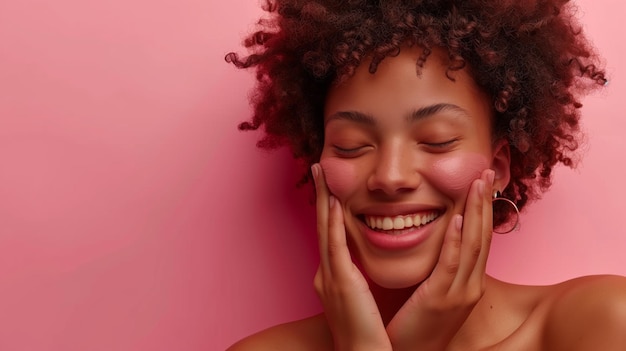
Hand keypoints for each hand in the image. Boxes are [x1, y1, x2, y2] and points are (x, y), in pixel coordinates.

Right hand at [311, 163, 391, 350]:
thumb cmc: (367, 335)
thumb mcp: (361, 301)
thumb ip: (359, 280)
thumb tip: (362, 266)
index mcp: (334, 276)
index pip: (330, 233)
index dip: (328, 208)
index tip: (330, 186)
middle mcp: (326, 272)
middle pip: (323, 225)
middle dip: (320, 195)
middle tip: (318, 168)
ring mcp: (330, 277)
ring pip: (325, 229)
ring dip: (323, 199)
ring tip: (320, 174)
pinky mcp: (340, 283)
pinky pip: (335, 247)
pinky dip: (333, 224)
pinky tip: (334, 203)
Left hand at [386, 169, 494, 350]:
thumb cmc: (413, 326)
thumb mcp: (432, 294)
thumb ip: (437, 270)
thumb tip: (436, 244)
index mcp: (467, 284)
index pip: (479, 240)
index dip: (482, 210)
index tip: (482, 184)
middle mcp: (470, 287)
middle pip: (483, 237)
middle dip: (484, 203)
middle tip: (487, 172)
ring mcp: (459, 293)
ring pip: (473, 245)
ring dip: (476, 211)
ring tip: (478, 183)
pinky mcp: (440, 299)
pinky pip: (452, 264)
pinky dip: (458, 240)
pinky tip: (459, 218)